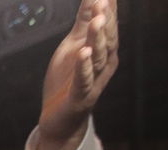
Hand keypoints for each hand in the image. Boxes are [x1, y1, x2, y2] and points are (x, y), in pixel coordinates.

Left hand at [34, 0, 119, 149]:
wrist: (59, 119)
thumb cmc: (67, 80)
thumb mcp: (73, 45)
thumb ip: (84, 22)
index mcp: (104, 51)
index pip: (108, 26)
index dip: (109, 8)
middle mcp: (104, 65)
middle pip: (107, 40)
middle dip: (106, 20)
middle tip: (103, 0)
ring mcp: (94, 81)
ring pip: (98, 58)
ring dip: (98, 38)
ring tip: (96, 19)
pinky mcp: (80, 97)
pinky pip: (83, 81)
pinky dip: (84, 67)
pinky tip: (84, 53)